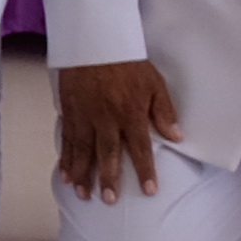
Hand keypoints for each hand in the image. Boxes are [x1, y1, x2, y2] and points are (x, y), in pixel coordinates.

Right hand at [55, 60, 179, 201]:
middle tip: (108, 199)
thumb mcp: (154, 83)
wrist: (93, 41)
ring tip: (83, 193)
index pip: (140, 148)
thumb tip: (176, 136)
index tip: (149, 189)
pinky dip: (65, 158)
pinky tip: (65, 173)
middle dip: (108, 178)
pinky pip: (67, 139)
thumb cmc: (126, 62)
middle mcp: (106, 119)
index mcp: (130, 113)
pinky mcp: (70, 112)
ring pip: (83, 151)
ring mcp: (85, 116)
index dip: (145, 170)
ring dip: (83, 173)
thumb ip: (164, 111)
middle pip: (108, 154)